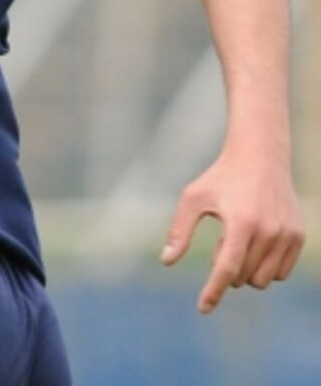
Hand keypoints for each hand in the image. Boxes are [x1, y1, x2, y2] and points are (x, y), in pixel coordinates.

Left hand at [161, 141, 304, 313]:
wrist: (260, 157)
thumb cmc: (220, 177)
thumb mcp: (193, 198)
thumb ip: (180, 230)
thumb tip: (166, 261)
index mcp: (241, 222)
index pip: (226, 269)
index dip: (213, 291)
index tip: (203, 308)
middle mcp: (269, 231)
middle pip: (242, 277)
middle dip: (226, 270)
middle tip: (221, 241)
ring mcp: (287, 234)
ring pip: (262, 280)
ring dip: (245, 272)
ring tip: (237, 241)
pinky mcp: (298, 236)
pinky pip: (281, 272)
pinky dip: (264, 268)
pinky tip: (255, 245)